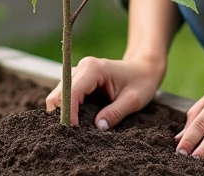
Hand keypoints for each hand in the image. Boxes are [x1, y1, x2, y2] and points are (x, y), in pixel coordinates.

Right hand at [45, 55, 164, 128]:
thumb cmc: (142, 81)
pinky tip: (78, 123)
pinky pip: (66, 98)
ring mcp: (79, 74)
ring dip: (64, 114)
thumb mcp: (134, 100)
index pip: (71, 92)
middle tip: (72, 135)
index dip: (68, 113)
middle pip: (58, 95)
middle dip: (62, 115)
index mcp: (93, 69)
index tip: (74, 131)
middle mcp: (81, 68)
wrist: (145, 68)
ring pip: (59, 97)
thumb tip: (99, 127)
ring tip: (75, 131)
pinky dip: (68, 111)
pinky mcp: (80, 82)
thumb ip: (116, 113)